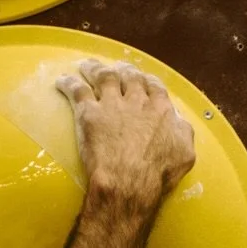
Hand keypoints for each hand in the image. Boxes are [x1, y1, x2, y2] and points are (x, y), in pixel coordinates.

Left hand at [56, 59, 195, 204]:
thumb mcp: (185, 153)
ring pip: (103, 76)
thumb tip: (177, 120)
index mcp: (161, 109)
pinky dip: (68, 84)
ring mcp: (112, 105)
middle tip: (117, 68)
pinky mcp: (89, 114)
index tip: (142, 79)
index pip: (154, 86)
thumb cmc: (159, 174)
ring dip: (95, 68)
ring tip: (87, 66)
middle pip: (129, 76)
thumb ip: (182, 131)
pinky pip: (77, 91)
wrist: (130, 181)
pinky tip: (61, 81)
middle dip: (123, 69)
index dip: (147, 80)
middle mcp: (137, 101)